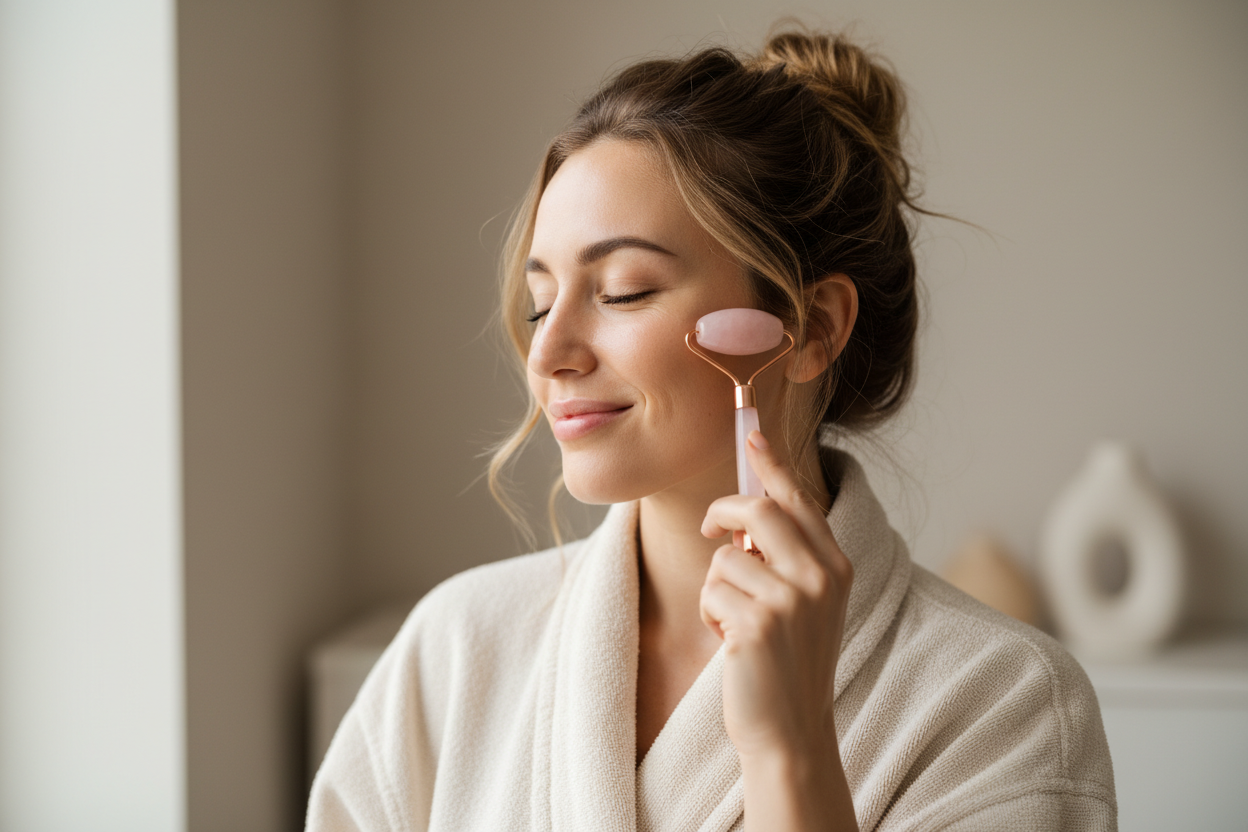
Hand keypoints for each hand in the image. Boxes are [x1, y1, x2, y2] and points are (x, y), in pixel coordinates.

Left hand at [698, 430, 853, 761]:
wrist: (791, 732)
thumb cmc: (788, 664)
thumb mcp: (804, 604)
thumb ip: (787, 558)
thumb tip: (745, 510)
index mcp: (836, 566)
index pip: (799, 499)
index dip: (771, 463)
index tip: (751, 434)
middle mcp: (820, 577)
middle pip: (757, 510)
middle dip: (721, 513)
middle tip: (710, 531)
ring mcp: (790, 601)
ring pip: (725, 556)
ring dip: (716, 587)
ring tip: (734, 620)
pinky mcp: (757, 625)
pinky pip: (711, 590)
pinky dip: (710, 614)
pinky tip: (730, 643)